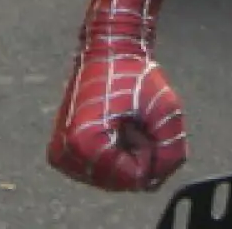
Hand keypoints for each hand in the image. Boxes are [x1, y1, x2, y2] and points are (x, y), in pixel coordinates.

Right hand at [48, 47, 188, 192]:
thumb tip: (152, 182)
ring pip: (110, 178)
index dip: (147, 149)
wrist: (107, 49)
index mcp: (83, 144)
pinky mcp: (61, 153)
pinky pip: (100, 169)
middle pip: (120, 181)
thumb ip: (171, 151)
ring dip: (125, 153)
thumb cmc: (135, 74)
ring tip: (120, 120)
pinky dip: (113, 153)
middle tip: (131, 118)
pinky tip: (111, 126)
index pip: (132, 178)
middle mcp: (64, 156)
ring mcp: (60, 157)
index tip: (138, 119)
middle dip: (136, 154)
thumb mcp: (166, 108)